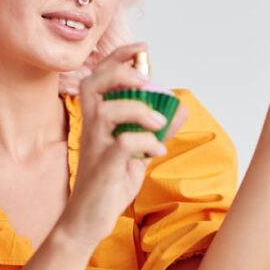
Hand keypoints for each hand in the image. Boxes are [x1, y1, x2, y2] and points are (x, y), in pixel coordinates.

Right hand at [59, 43, 184, 246]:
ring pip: (108, 110)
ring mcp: (94, 145)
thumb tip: (180, 109)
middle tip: (145, 80)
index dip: (119, 58)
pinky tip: (156, 152)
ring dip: (138, 109)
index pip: (100, 77)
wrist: (90, 220)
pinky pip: (123, 143)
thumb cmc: (109, 184)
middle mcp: (91, 127)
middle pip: (93, 84)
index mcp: (97, 119)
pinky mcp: (103, 166)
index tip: (142, 49)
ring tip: (159, 123)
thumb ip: (156, 129)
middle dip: (120, 73)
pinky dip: (145, 142)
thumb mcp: (138, 153)